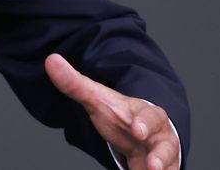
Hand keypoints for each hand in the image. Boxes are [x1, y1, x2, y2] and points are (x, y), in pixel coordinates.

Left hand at [45, 54, 178, 169]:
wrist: (141, 135)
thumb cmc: (120, 117)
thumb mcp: (98, 101)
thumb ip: (75, 84)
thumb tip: (51, 60)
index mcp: (148, 115)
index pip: (150, 116)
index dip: (145, 123)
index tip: (137, 130)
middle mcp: (160, 138)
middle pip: (167, 146)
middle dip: (160, 155)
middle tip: (152, 165)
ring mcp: (163, 157)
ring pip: (168, 164)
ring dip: (162, 169)